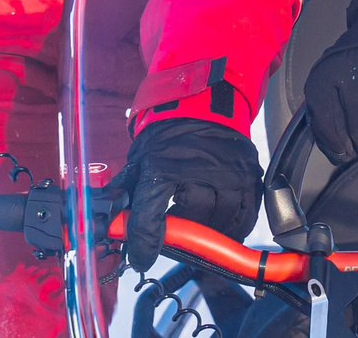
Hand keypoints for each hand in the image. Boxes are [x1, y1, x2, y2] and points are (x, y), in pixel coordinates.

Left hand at [120, 117, 263, 270]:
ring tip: (198, 228)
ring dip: (208, 231)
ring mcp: (227, 171)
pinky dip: (233, 227)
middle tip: (176, 234)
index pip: (149, 214)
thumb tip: (110, 221)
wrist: (203, 101)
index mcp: (163, 164)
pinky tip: (222, 225)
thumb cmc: (169, 132)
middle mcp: (197, 167)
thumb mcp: (141, 158)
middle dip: (182, 232)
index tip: (140, 257)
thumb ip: (127, 190)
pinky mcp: (248, 174)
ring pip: (220, 221)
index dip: (143, 243)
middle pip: (191, 220)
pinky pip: (245, 215)